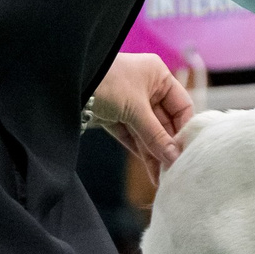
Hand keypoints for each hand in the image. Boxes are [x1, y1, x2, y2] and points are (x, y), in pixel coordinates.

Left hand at [88, 53, 194, 185]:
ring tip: (164, 178)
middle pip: (165, 122)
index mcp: (158, 76)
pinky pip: (133, 137)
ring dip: (155, 153)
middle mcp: (147, 88)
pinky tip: (151, 170)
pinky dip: (141, 152)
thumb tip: (175, 158)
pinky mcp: (114, 117)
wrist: (66, 81)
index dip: (185, 129)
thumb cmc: (107, 82)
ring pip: (148, 132)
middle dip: (168, 146)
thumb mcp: (136, 109)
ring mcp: (130, 103)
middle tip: (176, 170)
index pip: (182, 106)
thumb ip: (156, 136)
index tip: (188, 152)